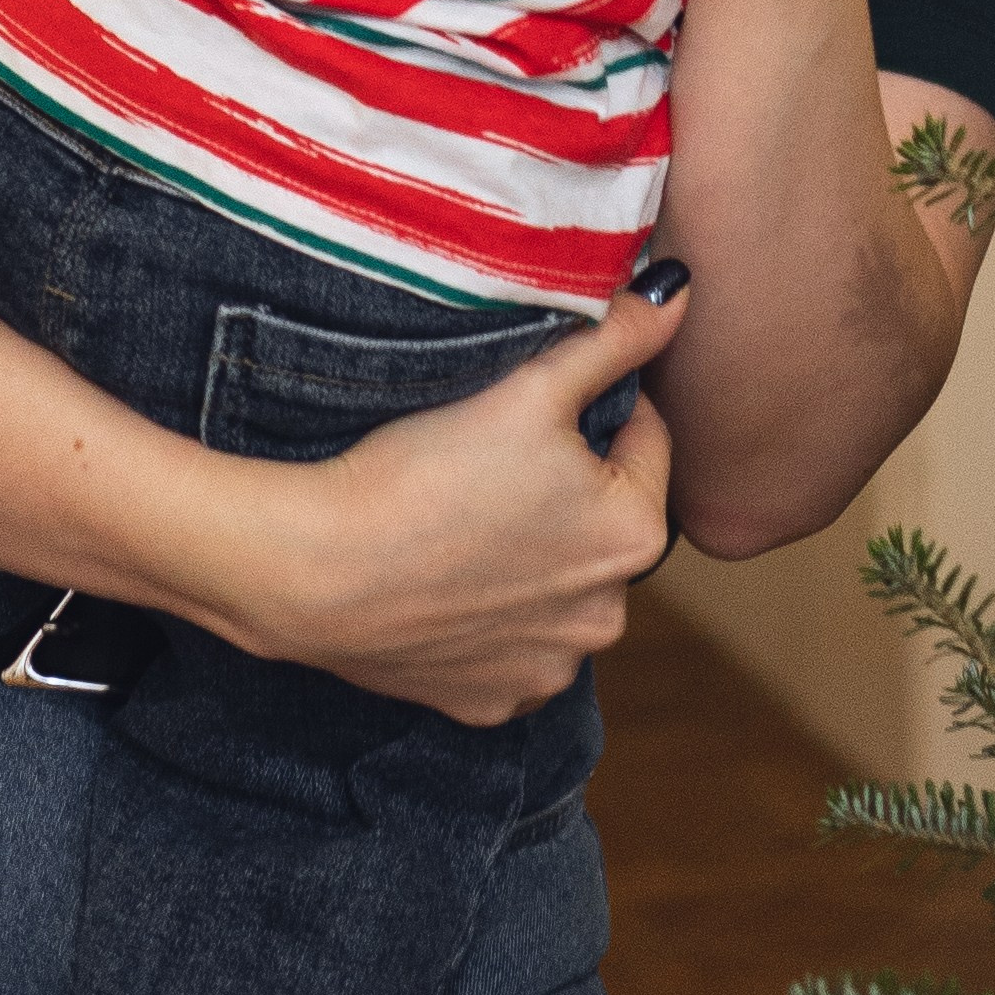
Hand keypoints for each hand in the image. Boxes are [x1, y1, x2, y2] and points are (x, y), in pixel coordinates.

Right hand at [247, 278, 686, 723]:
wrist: (314, 568)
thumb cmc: (427, 471)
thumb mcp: (534, 386)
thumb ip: (619, 338)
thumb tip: (680, 293)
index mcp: (638, 535)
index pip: (645, 438)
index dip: (594, 406)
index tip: (533, 407)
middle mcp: (608, 615)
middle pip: (605, 515)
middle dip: (571, 484)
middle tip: (497, 460)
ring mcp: (549, 668)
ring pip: (562, 580)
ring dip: (537, 550)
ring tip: (469, 515)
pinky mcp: (491, 702)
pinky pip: (513, 640)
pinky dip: (492, 611)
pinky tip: (450, 576)